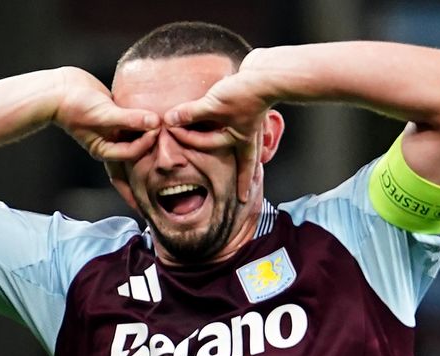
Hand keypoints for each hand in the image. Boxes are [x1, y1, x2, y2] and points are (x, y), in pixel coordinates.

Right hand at [53, 67, 160, 161]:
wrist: (60, 88)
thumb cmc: (75, 106)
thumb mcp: (104, 114)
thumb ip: (130, 119)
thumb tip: (155, 122)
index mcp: (105, 150)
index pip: (133, 152)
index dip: (146, 142)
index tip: (156, 127)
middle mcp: (111, 142)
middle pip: (137, 153)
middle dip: (151, 156)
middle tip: (171, 158)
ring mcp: (115, 129)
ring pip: (137, 136)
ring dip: (151, 135)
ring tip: (170, 140)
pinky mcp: (117, 115)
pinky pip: (135, 120)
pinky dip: (145, 120)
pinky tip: (158, 117)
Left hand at [164, 70, 271, 202]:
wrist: (269, 74)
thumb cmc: (245, 93)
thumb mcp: (213, 105)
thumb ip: (191, 113)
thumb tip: (171, 120)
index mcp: (241, 140)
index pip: (206, 143)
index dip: (188, 137)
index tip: (172, 129)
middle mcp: (249, 135)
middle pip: (248, 163)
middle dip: (245, 180)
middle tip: (244, 196)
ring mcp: (252, 122)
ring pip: (250, 147)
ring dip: (247, 159)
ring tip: (248, 170)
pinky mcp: (251, 108)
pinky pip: (243, 126)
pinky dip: (242, 132)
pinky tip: (240, 129)